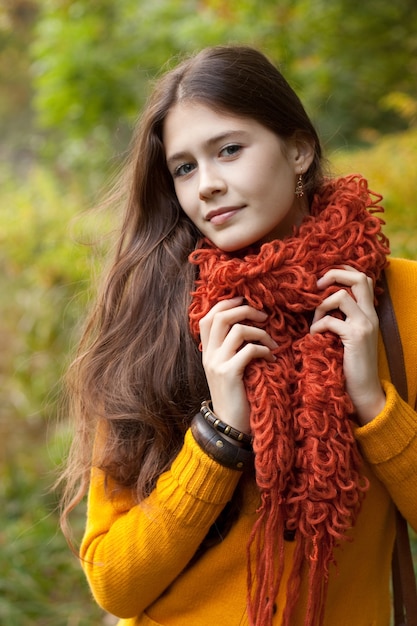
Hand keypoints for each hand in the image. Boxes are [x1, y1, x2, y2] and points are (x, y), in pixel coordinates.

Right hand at [198, 297, 276, 433]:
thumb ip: (232, 349)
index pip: (208, 317)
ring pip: (237, 330)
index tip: (246, 300)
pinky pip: (249, 350)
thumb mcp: (228, 368)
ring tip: (272, 343)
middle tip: (264, 316)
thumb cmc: (236, 396)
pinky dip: (264, 350)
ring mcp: (217, 363)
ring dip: (260, 332)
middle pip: (221, 317)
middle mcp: (209, 354)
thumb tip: (248, 326)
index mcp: (207, 351)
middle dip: (245, 310)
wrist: (229, 426)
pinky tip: (271, 358)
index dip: (226, 303)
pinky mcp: (229, 373)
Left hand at [310, 266, 385, 424]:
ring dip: (321, 307)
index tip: (323, 280)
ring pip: (340, 296)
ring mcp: (365, 325)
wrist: (363, 391)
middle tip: (317, 286)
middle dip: (334, 275)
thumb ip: (341, 318)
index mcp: (369, 313)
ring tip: (316, 323)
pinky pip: (330, 321)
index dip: (343, 272)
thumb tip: (318, 303)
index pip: (363, 278)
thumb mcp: (347, 336)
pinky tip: (314, 337)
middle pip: (358, 278)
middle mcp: (370, 315)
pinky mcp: (355, 337)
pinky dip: (317, 327)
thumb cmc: (349, 365)